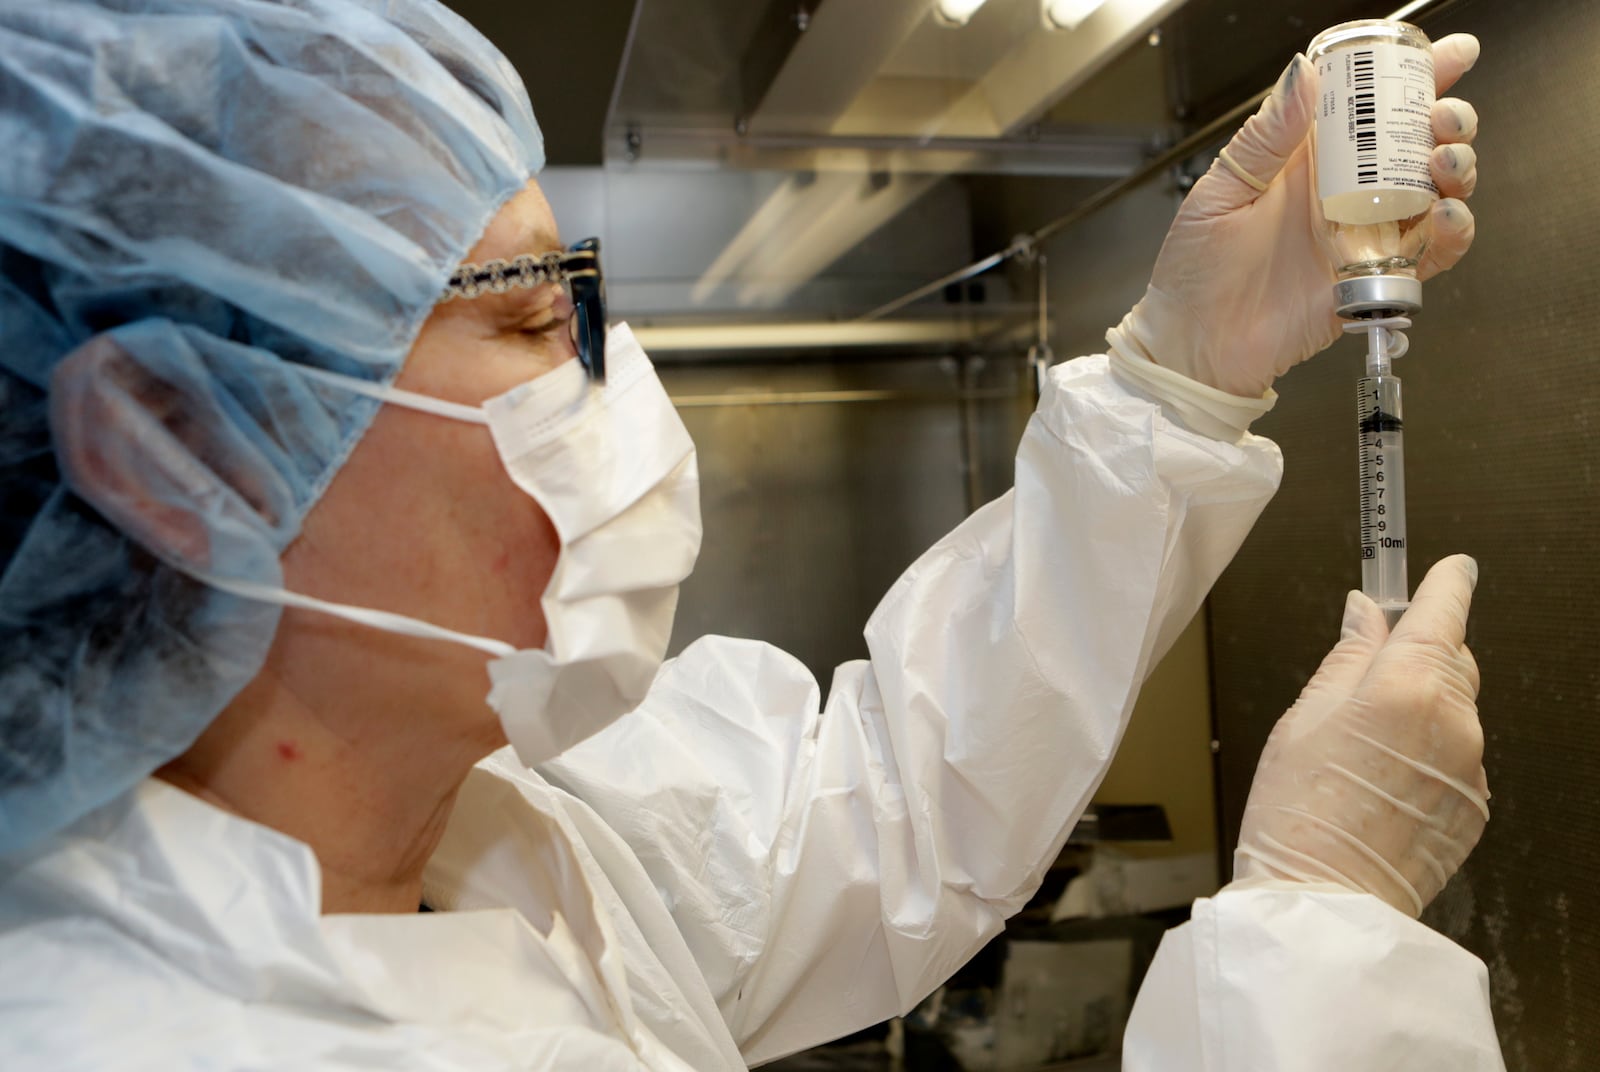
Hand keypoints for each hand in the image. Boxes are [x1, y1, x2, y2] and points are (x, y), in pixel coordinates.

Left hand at [1109, 35, 1482, 397]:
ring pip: (1436, 191)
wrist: (1195, 347)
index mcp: (1307, 161)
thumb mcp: (1220, 194)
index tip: (1450, 55)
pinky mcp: (1375, 280)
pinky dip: (1452, 231)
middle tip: (1443, 118)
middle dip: (1447, 119)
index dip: (1414, 77)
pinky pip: (1432, 252)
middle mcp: (1344, 193)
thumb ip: (1265, 137)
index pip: (1369, 107)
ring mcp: (1364, 236)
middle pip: (1416, 143)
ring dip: (1456, 168)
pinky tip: (1444, 216)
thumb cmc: (1194, 274)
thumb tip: (1302, 74)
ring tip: (1442, 163)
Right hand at [1232, 555, 1488, 916]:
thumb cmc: (1299, 812)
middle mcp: (1454, 721)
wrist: (1324, 899)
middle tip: (1365, 679)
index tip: (1451, 567)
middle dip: (1418, 656)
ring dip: (1420, 712)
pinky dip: (1427, 758)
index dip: (1446, 583)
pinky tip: (1382, 784)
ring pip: (1454, 711)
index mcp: (1406, 687)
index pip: (1443, 612)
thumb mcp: (1303, 716)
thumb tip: (1363, 615)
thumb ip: (1346, 657)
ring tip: (1362, 752)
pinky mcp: (1476, 806)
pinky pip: (1456, 759)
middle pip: (1451, 660)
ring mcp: (1472, 767)